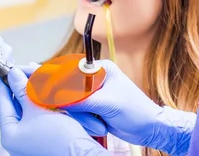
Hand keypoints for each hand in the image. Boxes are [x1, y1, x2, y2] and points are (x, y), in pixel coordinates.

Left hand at [0, 68, 108, 155]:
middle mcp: (16, 141)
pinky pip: (35, 118)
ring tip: (32, 79)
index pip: (2, 105)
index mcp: (9, 136)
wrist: (82, 152)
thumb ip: (23, 90)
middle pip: (14, 108)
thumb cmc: (60, 138)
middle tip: (20, 73)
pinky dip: (38, 105)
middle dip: (19, 89)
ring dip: (29, 96)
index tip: (5, 72)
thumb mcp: (37, 109)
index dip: (5, 86)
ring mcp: (28, 141)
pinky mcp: (41, 139)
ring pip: (26, 112)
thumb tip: (13, 75)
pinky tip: (42, 94)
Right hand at [64, 60, 195, 154]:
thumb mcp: (106, 103)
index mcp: (101, 69)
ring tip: (100, 124)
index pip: (71, 71)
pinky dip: (86, 122)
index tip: (48, 93)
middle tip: (88, 115)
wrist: (149, 129)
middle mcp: (95, 79)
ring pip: (73, 105)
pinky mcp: (94, 108)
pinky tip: (99, 126)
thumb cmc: (136, 112)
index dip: (59, 82)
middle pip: (69, 90)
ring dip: (84, 118)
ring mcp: (94, 95)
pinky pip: (79, 114)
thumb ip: (80, 98)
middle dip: (77, 108)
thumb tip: (58, 96)